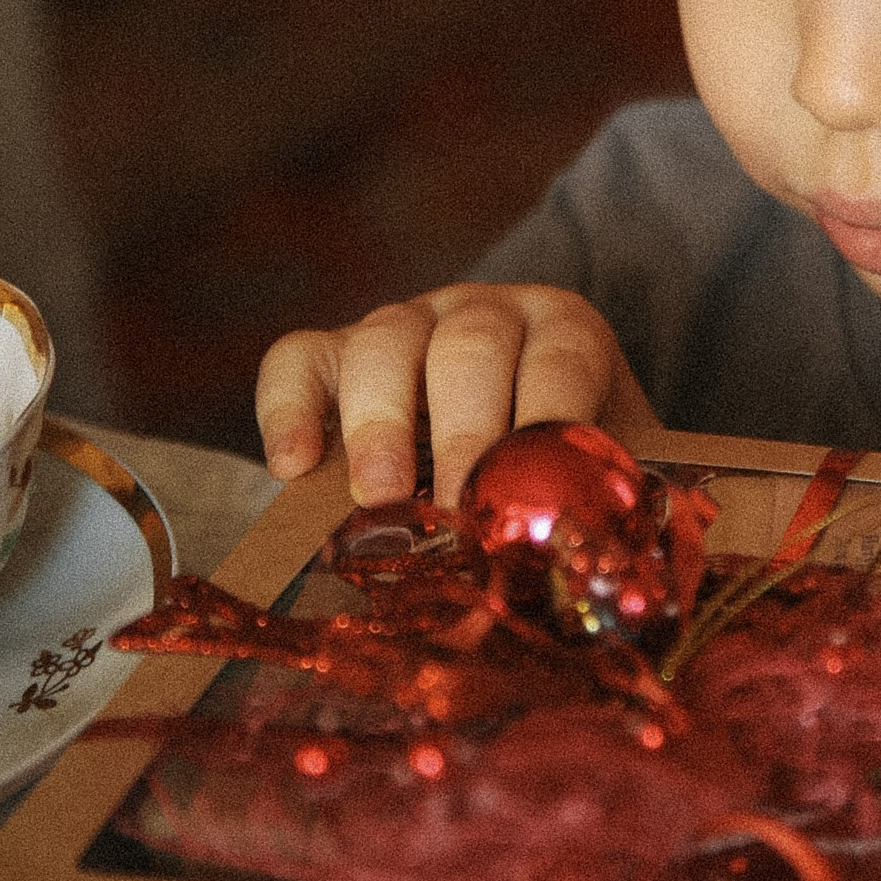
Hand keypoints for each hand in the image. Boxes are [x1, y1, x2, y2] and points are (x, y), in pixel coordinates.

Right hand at [254, 284, 646, 507]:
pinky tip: (292, 466)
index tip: (531, 489)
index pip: (561, 357)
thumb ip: (592, 502)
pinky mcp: (335, 350)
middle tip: (456, 504)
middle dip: (463, 431)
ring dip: (380, 423)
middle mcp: (483, 312)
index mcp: (562, 330)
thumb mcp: (588, 473)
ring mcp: (406, 323)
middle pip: (470, 347)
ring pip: (385, 343)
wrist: (498, 452)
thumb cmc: (552, 470)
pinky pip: (299, 357)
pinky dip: (288, 405)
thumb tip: (589, 567)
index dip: (547, 417)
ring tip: (380, 496)